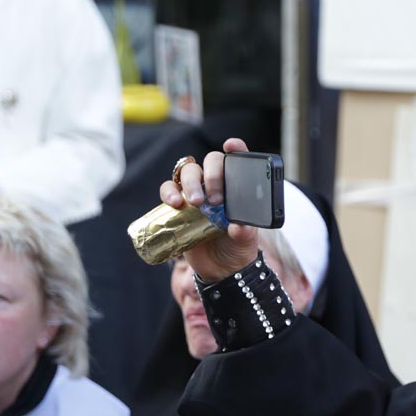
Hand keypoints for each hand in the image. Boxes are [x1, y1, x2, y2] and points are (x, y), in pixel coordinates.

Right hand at [158, 138, 258, 282]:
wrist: (220, 269)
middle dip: (212, 174)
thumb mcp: (246, 241)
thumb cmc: (238, 248)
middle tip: (215, 198)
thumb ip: (245, 231)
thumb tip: (239, 225)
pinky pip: (168, 189)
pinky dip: (169, 192)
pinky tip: (175, 203)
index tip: (231, 146)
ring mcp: (197, 192)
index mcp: (239, 187)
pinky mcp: (179, 205)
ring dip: (190, 182)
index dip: (236, 149)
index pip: (238, 160)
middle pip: (211, 162)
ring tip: (195, 202)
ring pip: (188, 172)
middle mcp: (217, 185)